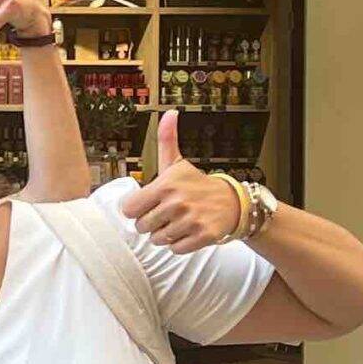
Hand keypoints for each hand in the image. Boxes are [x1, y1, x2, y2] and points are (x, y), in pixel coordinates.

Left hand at [122, 111, 242, 254]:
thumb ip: (166, 140)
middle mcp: (177, 203)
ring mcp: (191, 220)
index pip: (129, 209)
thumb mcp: (177, 163)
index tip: (149, 203)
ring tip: (178, 221)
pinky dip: (180, 244)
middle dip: (151, 222)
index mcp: (166, 185)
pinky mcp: (204, 236)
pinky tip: (189, 231)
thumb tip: (169, 114)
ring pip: (157, 239)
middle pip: (141, 226)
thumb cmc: (196, 184)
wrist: (233, 202)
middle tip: (167, 213)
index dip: (137, 209)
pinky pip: (175, 249)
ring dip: (165, 234)